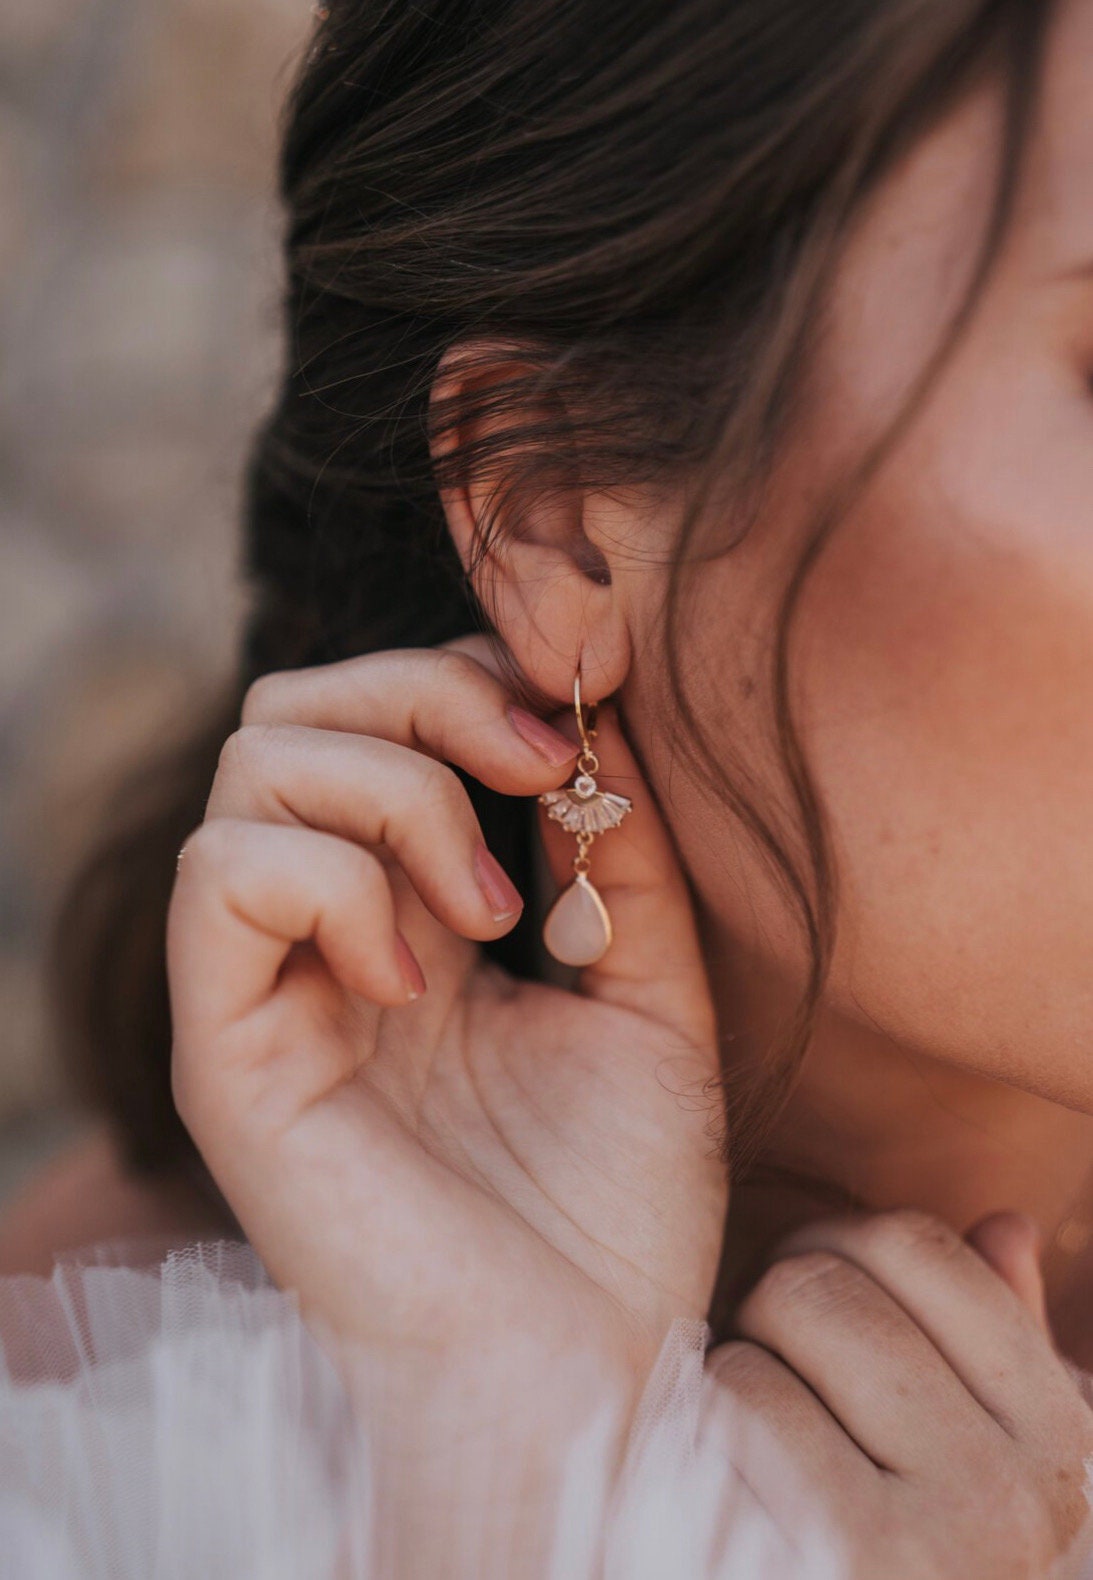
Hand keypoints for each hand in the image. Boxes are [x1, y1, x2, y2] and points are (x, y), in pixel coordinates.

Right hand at [166, 642, 725, 1391]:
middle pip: (297, 708)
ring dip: (393, 794)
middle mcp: (325, 934)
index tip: (579, 720)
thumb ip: (622, 855)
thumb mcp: (650, 994)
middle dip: (423, 697)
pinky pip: (224, 876)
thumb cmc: (620, 1202)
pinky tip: (419, 977)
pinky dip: (334, 881)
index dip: (469, 678)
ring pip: (253, 765)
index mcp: (413, 915)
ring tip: (485, 912)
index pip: (378, 717)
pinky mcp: (228, 1049)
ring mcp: (268, 986)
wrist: (585, 1362)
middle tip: (534, 770)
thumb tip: (597, 717)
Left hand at [708, 1208, 1092, 1577]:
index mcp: (1061, 1445)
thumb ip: (1002, 1350)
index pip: (925, 1248)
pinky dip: (701, 1432)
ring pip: (773, 1332)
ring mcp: (930, 1540)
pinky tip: (716, 1492)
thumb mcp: (994, 1475)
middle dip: (771, 1307)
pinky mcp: (837, 1567)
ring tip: (746, 1442)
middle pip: (827, 1282)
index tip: (814, 1290)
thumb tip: (996, 1225)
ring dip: (733, 1371)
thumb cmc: (918, 1576)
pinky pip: (735, 1407)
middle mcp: (1016, 1489)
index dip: (842, 1246)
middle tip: (767, 1369)